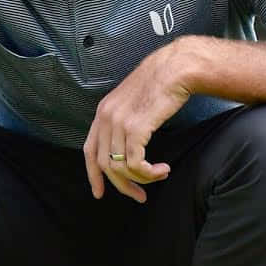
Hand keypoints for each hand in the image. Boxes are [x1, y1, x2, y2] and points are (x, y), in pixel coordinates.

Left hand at [83, 47, 189, 202]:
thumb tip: (129, 147)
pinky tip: (163, 169)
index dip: (93, 175)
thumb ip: (126, 121)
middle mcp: (106, 117)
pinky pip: (135, 163)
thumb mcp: (134, 102)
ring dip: (142, 179)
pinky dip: (149, 173)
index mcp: (103, 112)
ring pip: (121, 168)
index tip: (99, 193)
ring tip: (159, 175)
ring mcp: (118, 122)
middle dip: (123, 186)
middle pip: (104, 165)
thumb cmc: (162, 83)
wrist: (176, 68)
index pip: (89, 151)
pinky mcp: (135, 128)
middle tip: (140, 196)